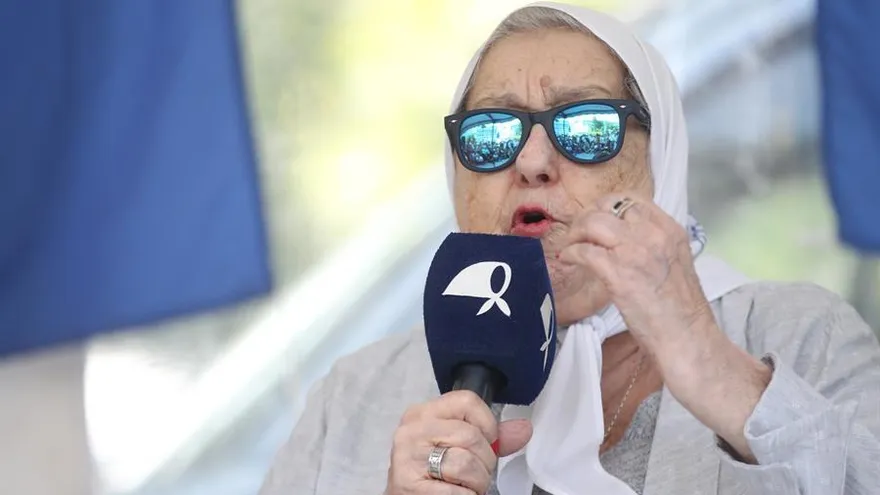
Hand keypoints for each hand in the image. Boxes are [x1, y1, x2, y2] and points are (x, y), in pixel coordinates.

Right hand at [386, 390, 531, 494]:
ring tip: (464, 485)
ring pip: (466, 463)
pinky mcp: (409, 485)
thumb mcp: (456, 446)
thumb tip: (523, 429)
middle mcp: (411, 431)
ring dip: (476, 482)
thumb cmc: (431, 472)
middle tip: (473, 473)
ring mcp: (407, 458)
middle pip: (470, 435)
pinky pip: (457, 491)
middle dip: (484, 461)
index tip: (485, 441)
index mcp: (422, 414)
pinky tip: (454, 493)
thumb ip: (490, 437)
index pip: (467, 401)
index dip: (487, 424)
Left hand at [557, 192, 712, 356]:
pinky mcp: (617, 273)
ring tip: (571, 245)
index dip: (608, 205)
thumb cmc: (680, 308)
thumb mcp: (674, 262)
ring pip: (592, 222)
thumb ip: (653, 245)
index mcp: (670, 229)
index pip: (632, 199)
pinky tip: (569, 259)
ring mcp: (634, 251)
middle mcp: (653, 234)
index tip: (597, 217)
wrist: (686, 336)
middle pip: (608, 205)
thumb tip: (623, 239)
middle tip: (579, 232)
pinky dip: (571, 252)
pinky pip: (584, 251)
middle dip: (587, 216)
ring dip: (576, 232)